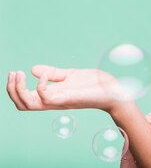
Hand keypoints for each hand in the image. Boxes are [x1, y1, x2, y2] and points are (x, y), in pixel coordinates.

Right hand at [6, 65, 130, 113]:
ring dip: (18, 89)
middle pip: (21, 104)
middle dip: (12, 89)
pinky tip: (44, 76)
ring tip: (19, 74)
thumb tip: (33, 69)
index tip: (14, 72)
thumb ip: (53, 74)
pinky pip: (45, 97)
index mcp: (52, 96)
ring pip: (27, 104)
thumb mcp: (70, 76)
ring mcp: (59, 101)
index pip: (25, 99)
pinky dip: (39, 85)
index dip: (14, 88)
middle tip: (13, 73)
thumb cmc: (95, 84)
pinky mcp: (68, 98)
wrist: (114, 89)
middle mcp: (53, 101)